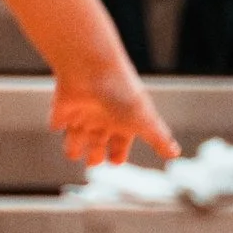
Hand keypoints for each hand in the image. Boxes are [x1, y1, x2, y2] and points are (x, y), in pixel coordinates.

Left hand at [50, 53, 177, 170]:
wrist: (92, 70)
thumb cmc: (122, 94)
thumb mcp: (145, 121)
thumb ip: (159, 139)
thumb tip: (176, 154)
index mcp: (122, 122)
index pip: (121, 143)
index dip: (119, 154)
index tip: (117, 162)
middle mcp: (102, 118)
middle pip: (98, 141)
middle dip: (96, 154)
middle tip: (95, 162)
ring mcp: (82, 113)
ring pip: (77, 136)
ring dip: (75, 147)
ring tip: (74, 154)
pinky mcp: (63, 108)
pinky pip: (58, 119)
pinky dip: (57, 123)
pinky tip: (56, 126)